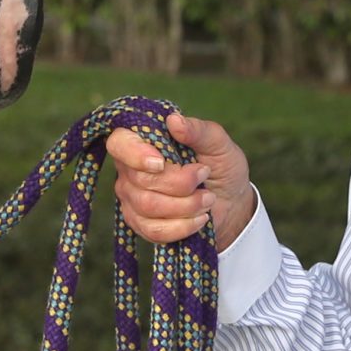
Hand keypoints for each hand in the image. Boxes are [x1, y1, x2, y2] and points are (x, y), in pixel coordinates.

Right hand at [106, 111, 257, 252]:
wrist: (231, 202)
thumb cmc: (221, 165)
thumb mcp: (217, 143)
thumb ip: (197, 130)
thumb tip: (173, 120)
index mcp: (143, 141)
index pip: (119, 143)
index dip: (135, 153)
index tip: (160, 163)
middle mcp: (131, 169)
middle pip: (141, 179)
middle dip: (180, 182)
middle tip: (204, 176)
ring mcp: (132, 198)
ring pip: (148, 206)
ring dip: (186, 205)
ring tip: (208, 199)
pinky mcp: (141, 224)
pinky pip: (154, 230)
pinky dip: (183, 226)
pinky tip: (200, 218)